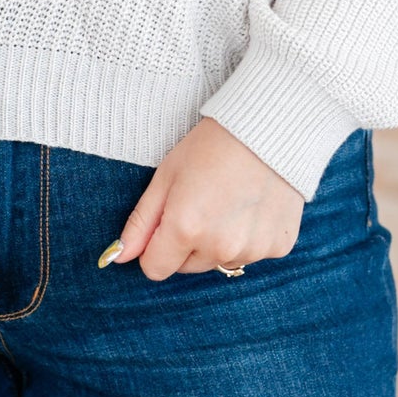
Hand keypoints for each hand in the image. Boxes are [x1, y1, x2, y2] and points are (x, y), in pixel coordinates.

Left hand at [101, 116, 303, 283]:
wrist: (270, 127)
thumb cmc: (212, 146)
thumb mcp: (167, 176)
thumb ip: (142, 222)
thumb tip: (118, 256)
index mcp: (186, 228)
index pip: (155, 269)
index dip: (156, 247)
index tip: (168, 223)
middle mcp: (220, 246)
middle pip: (188, 267)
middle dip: (188, 243)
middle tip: (203, 203)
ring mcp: (253, 249)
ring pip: (221, 261)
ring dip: (220, 241)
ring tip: (230, 202)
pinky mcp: (279, 246)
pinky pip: (253, 254)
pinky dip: (250, 236)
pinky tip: (253, 206)